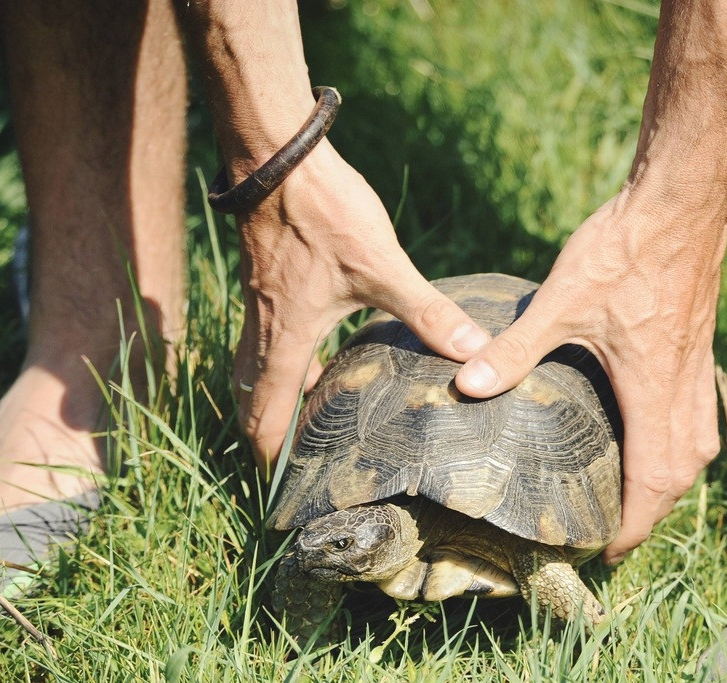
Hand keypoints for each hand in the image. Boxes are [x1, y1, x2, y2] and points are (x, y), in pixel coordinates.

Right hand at [233, 145, 489, 468]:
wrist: (278, 156)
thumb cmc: (324, 213)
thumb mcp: (383, 267)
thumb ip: (427, 311)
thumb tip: (474, 351)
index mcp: (287, 338)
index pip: (267, 412)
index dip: (270, 452)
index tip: (279, 482)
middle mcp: (265, 327)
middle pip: (253, 395)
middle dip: (267, 429)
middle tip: (290, 459)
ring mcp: (260, 302)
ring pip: (256, 364)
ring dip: (274, 393)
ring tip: (308, 412)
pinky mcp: (265, 278)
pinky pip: (265, 335)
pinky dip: (281, 358)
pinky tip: (315, 348)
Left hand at [455, 188, 726, 561]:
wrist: (681, 201)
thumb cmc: (625, 250)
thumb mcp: (562, 301)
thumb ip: (516, 348)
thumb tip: (465, 384)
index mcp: (653, 391)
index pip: (652, 483)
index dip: (633, 526)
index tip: (609, 553)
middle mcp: (683, 390)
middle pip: (678, 476)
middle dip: (649, 515)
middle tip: (615, 536)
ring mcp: (697, 370)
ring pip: (693, 449)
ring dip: (668, 482)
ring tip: (635, 497)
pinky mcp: (698, 350)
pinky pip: (696, 418)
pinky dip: (678, 446)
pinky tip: (653, 434)